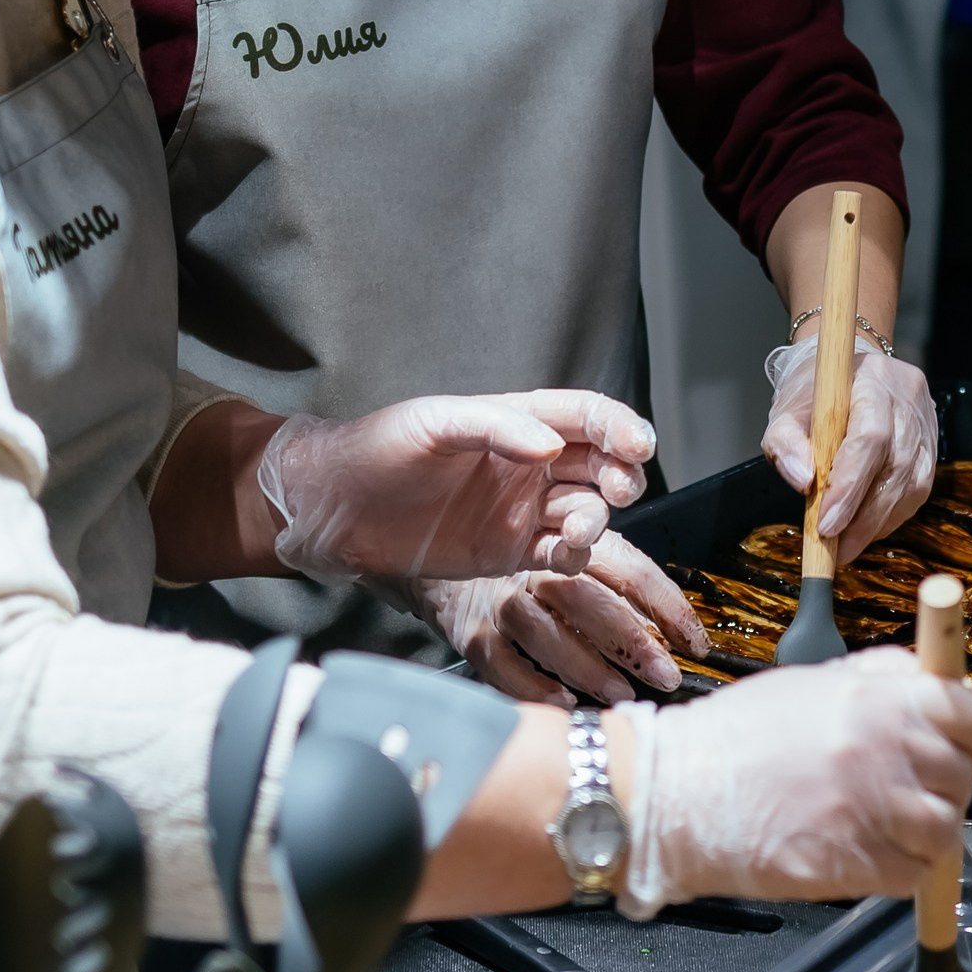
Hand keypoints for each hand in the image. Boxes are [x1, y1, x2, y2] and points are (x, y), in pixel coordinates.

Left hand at [257, 389, 654, 584]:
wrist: (333, 508)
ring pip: (587, 511)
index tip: (639, 444)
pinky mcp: (510, 553)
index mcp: (516, 421)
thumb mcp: (433, 424)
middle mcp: (528, 464)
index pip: (586, 417)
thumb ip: (495, 427)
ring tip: (578, 525)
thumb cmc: (376, 451)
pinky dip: (574, 555)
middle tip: (620, 485)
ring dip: (597, 517)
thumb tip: (551, 445)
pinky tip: (565, 550)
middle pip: (601, 464)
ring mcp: (522, 510)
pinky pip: (559, 554)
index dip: (619, 427)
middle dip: (622, 473)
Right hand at [418, 535, 705, 704]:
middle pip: (586, 597)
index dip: (667, 607)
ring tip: (620, 693)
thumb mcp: (580, 561)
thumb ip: (621, 591)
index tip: (695, 644)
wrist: (448, 564)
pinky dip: (533, 685)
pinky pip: (502, 663)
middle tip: (664, 673)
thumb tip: (678, 640)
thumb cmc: (530, 568)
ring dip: (586, 666)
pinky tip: (562, 703)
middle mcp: (536, 568)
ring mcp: (501, 601)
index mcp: (574, 543)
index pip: (630, 571)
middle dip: (630, 639)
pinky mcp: (471, 633)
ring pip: (544, 631)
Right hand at [620, 647, 971, 910]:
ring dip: (923, 831)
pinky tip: (862, 849)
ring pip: (944, 830)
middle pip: (961, 777)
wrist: (676, 792)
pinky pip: (913, 875)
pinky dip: (900, 869)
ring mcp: (872, 811)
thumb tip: (937, 681)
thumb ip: (882, 680)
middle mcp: (884, 752)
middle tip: (904, 786)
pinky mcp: (855, 866)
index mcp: (879, 699)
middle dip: (942, 784)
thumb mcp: (815, 681)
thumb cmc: (737, 736)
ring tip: (880, 821)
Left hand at [762, 336, 937, 553]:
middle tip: (835, 550)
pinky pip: (919, 488)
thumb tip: (804, 482)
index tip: (826, 525)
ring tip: (847, 545)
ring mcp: (925, 421)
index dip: (851, 485)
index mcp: (872, 380)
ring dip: (879, 522)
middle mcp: (907, 399)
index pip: (870, 437)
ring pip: (913, 483)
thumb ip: (785, 444)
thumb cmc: (814, 394)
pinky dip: (892, 514)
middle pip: (896, 466)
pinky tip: (867, 527)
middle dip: (864, 516)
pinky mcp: (932, 443)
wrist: (845, 370)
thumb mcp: (785, 412)